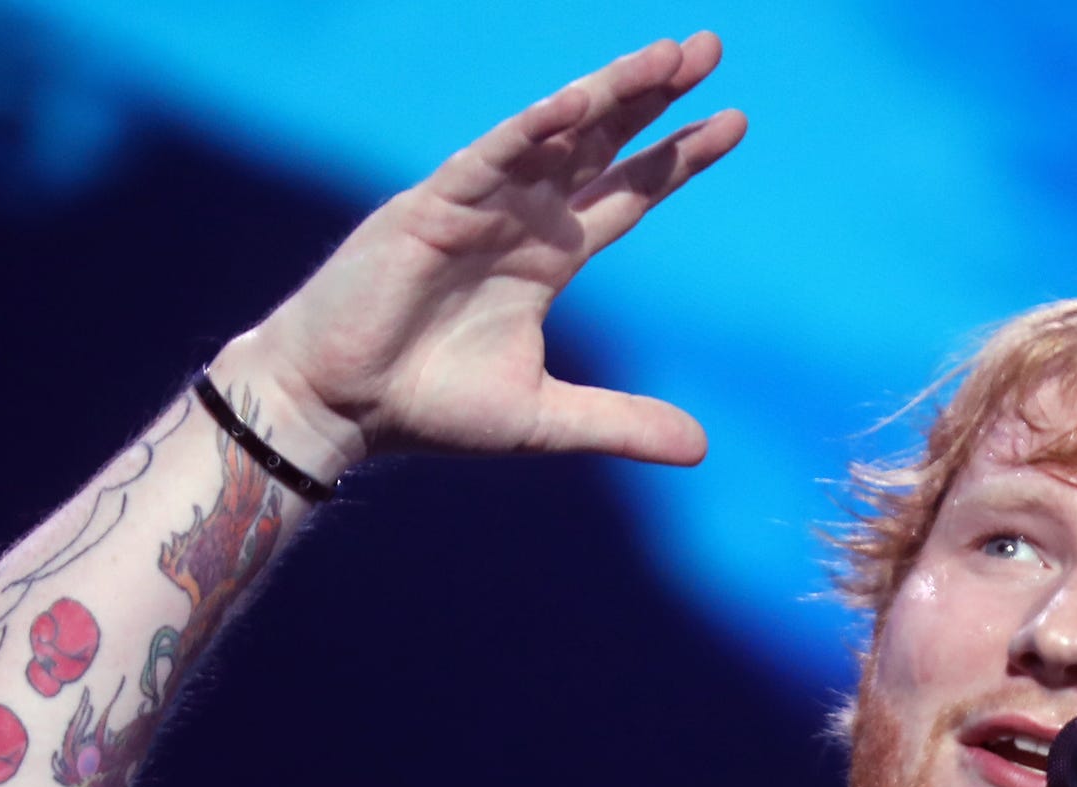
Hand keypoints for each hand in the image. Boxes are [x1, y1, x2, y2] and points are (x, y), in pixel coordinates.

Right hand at [214, 34, 746, 474]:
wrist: (342, 407)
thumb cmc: (430, 404)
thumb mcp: (547, 419)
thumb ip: (623, 423)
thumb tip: (702, 450)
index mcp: (549, 256)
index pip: (628, 193)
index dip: (678, 157)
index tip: (735, 120)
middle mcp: (521, 217)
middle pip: (602, 141)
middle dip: (654, 95)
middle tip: (708, 47)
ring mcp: (478, 204)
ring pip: (555, 133)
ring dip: (608, 92)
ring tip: (666, 56)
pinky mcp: (431, 207)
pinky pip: (489, 157)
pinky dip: (532, 128)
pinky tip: (578, 100)